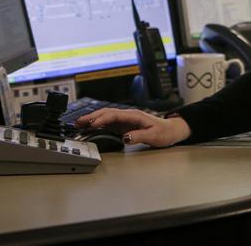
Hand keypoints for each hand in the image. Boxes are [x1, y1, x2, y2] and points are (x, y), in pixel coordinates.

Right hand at [75, 108, 191, 147]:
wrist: (171, 130)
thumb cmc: (164, 132)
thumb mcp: (154, 136)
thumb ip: (139, 136)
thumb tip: (125, 137)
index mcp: (134, 115)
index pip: (114, 115)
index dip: (102, 119)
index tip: (92, 124)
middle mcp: (128, 116)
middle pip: (107, 113)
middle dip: (92, 117)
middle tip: (78, 122)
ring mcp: (126, 120)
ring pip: (106, 117)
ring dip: (93, 119)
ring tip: (79, 124)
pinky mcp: (125, 126)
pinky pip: (109, 123)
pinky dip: (98, 124)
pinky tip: (91, 127)